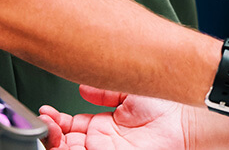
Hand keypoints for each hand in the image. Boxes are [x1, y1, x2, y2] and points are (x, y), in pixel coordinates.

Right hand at [38, 85, 187, 149]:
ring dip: (54, 141)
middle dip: (50, 131)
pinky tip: (62, 142)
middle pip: (65, 140)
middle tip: (44, 121)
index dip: (55, 120)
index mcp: (104, 124)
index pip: (71, 125)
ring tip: (49, 128)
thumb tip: (82, 86)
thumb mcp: (127, 91)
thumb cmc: (166, 107)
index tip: (45, 111)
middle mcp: (102, 140)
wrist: (184, 121)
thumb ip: (104, 90)